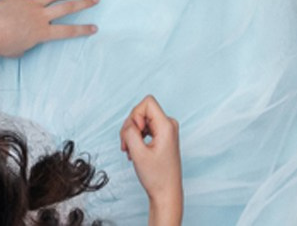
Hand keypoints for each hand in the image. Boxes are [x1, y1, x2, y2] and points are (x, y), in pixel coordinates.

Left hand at [0, 0, 98, 57]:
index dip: (83, 29)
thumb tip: (28, 39)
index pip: (68, 31)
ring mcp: (30, 4)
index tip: (94, 27)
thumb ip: (29, 44)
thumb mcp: (20, 51)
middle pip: (67, 8)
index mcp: (43, 32)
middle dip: (83, 3)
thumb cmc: (2, 45)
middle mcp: (40, 16)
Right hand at [119, 95, 182, 225]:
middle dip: (131, 127)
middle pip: (142, 111)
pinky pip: (145, 128)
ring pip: (142, 120)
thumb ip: (129, 132)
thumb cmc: (156, 177)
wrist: (166, 193)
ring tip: (130, 152)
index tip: (135, 134)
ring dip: (132, 134)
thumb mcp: (138, 153)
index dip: (135, 115)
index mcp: (167, 125)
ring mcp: (167, 130)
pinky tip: (134, 152)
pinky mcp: (163, 136)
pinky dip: (137, 138)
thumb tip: (128, 122)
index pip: (147, 102)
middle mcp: (169, 124)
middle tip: (127, 147)